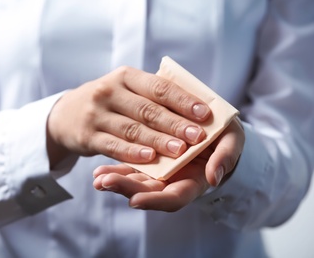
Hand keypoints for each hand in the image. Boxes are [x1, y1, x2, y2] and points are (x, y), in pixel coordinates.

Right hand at [47, 66, 210, 166]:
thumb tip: (194, 109)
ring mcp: (96, 114)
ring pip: (132, 129)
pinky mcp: (87, 135)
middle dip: (175, 124)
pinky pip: (113, 145)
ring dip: (158, 141)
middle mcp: (109, 91)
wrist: (65, 114)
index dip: (183, 101)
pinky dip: (132, 153)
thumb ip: (152, 95)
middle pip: (147, 109)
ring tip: (180, 150)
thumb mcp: (125, 88)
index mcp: (125, 76)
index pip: (159, 87)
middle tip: (198, 137)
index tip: (205, 113)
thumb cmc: (108, 101)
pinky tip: (150, 158)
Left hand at [92, 118, 244, 211]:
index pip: (174, 198)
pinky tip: (99, 169)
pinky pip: (133, 165)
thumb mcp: (233, 142)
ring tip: (97, 177)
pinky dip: (117, 168)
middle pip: (149, 192)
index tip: (135, 200)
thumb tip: (214, 177)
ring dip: (116, 180)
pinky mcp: (151, 158)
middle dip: (126, 189)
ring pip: (136, 180)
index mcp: (194, 181)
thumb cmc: (225, 138)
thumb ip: (226, 158)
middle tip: (104, 183)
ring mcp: (160, 172)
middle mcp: (174, 181)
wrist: (214, 128)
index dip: (156, 200)